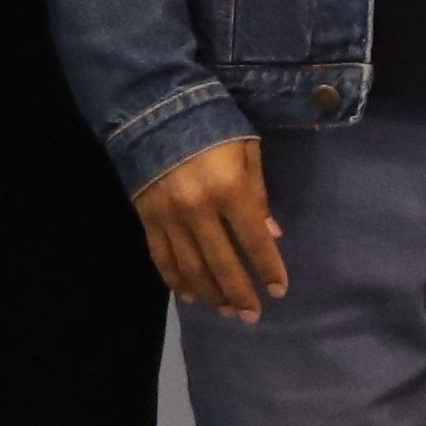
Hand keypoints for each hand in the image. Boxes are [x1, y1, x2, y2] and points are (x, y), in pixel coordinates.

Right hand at [133, 136, 286, 322]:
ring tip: (225, 310)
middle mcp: (199, 209)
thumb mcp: (246, 150)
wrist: (153, 109)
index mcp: (230, 189)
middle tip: (251, 316)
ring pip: (191, 266)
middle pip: (222, 262)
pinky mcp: (147, 218)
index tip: (278, 290)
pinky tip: (190, 294)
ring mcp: (169, 217)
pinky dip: (176, 279)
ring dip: (210, 292)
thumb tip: (272, 234)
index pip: (254, 240)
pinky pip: (162, 257)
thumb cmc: (212, 124)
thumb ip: (258, 194)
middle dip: (239, 293)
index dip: (268, 268)